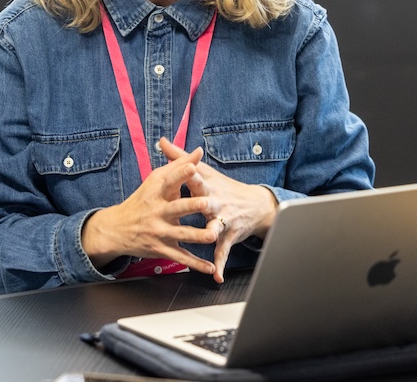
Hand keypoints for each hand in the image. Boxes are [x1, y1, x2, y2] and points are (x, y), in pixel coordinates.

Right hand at [81, 144, 217, 274]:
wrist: (117, 229)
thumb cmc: (142, 200)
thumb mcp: (155, 180)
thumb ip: (178, 165)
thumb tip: (199, 150)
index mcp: (156, 192)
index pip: (169, 180)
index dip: (181, 173)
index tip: (193, 167)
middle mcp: (157, 212)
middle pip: (176, 208)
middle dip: (191, 206)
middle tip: (206, 202)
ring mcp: (160, 232)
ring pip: (181, 235)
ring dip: (197, 236)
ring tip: (212, 236)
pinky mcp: (162, 249)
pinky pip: (181, 257)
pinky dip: (196, 264)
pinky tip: (209, 267)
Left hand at [160, 138, 277, 283]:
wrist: (256, 205)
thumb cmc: (222, 186)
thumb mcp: (204, 170)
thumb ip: (179, 157)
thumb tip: (161, 140)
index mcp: (207, 186)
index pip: (197, 177)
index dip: (191, 172)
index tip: (185, 169)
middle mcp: (216, 201)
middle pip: (207, 201)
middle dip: (203, 202)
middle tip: (199, 203)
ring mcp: (223, 219)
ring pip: (215, 226)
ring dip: (212, 232)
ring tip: (209, 238)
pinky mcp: (228, 236)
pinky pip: (222, 251)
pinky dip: (220, 264)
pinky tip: (217, 276)